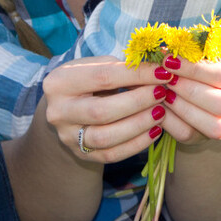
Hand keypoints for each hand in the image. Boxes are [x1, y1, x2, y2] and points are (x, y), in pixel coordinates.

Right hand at [43, 57, 173, 162]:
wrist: (68, 108)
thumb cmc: (89, 80)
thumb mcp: (98, 65)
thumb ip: (123, 67)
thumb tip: (158, 69)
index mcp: (60, 82)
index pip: (103, 77)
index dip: (136, 74)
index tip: (162, 72)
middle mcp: (59, 112)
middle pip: (101, 111)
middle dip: (137, 102)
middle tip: (162, 93)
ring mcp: (67, 137)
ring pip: (105, 137)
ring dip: (138, 125)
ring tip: (161, 112)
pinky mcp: (80, 154)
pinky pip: (110, 155)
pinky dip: (136, 144)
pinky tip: (155, 131)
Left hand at [157, 56, 220, 146]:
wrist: (189, 91)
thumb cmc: (193, 66)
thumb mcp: (196, 54)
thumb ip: (187, 52)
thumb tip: (166, 51)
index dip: (196, 70)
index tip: (170, 61)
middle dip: (190, 90)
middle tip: (167, 79)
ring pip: (214, 126)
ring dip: (183, 108)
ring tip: (163, 93)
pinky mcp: (203, 137)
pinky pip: (189, 134)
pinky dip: (171, 121)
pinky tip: (159, 107)